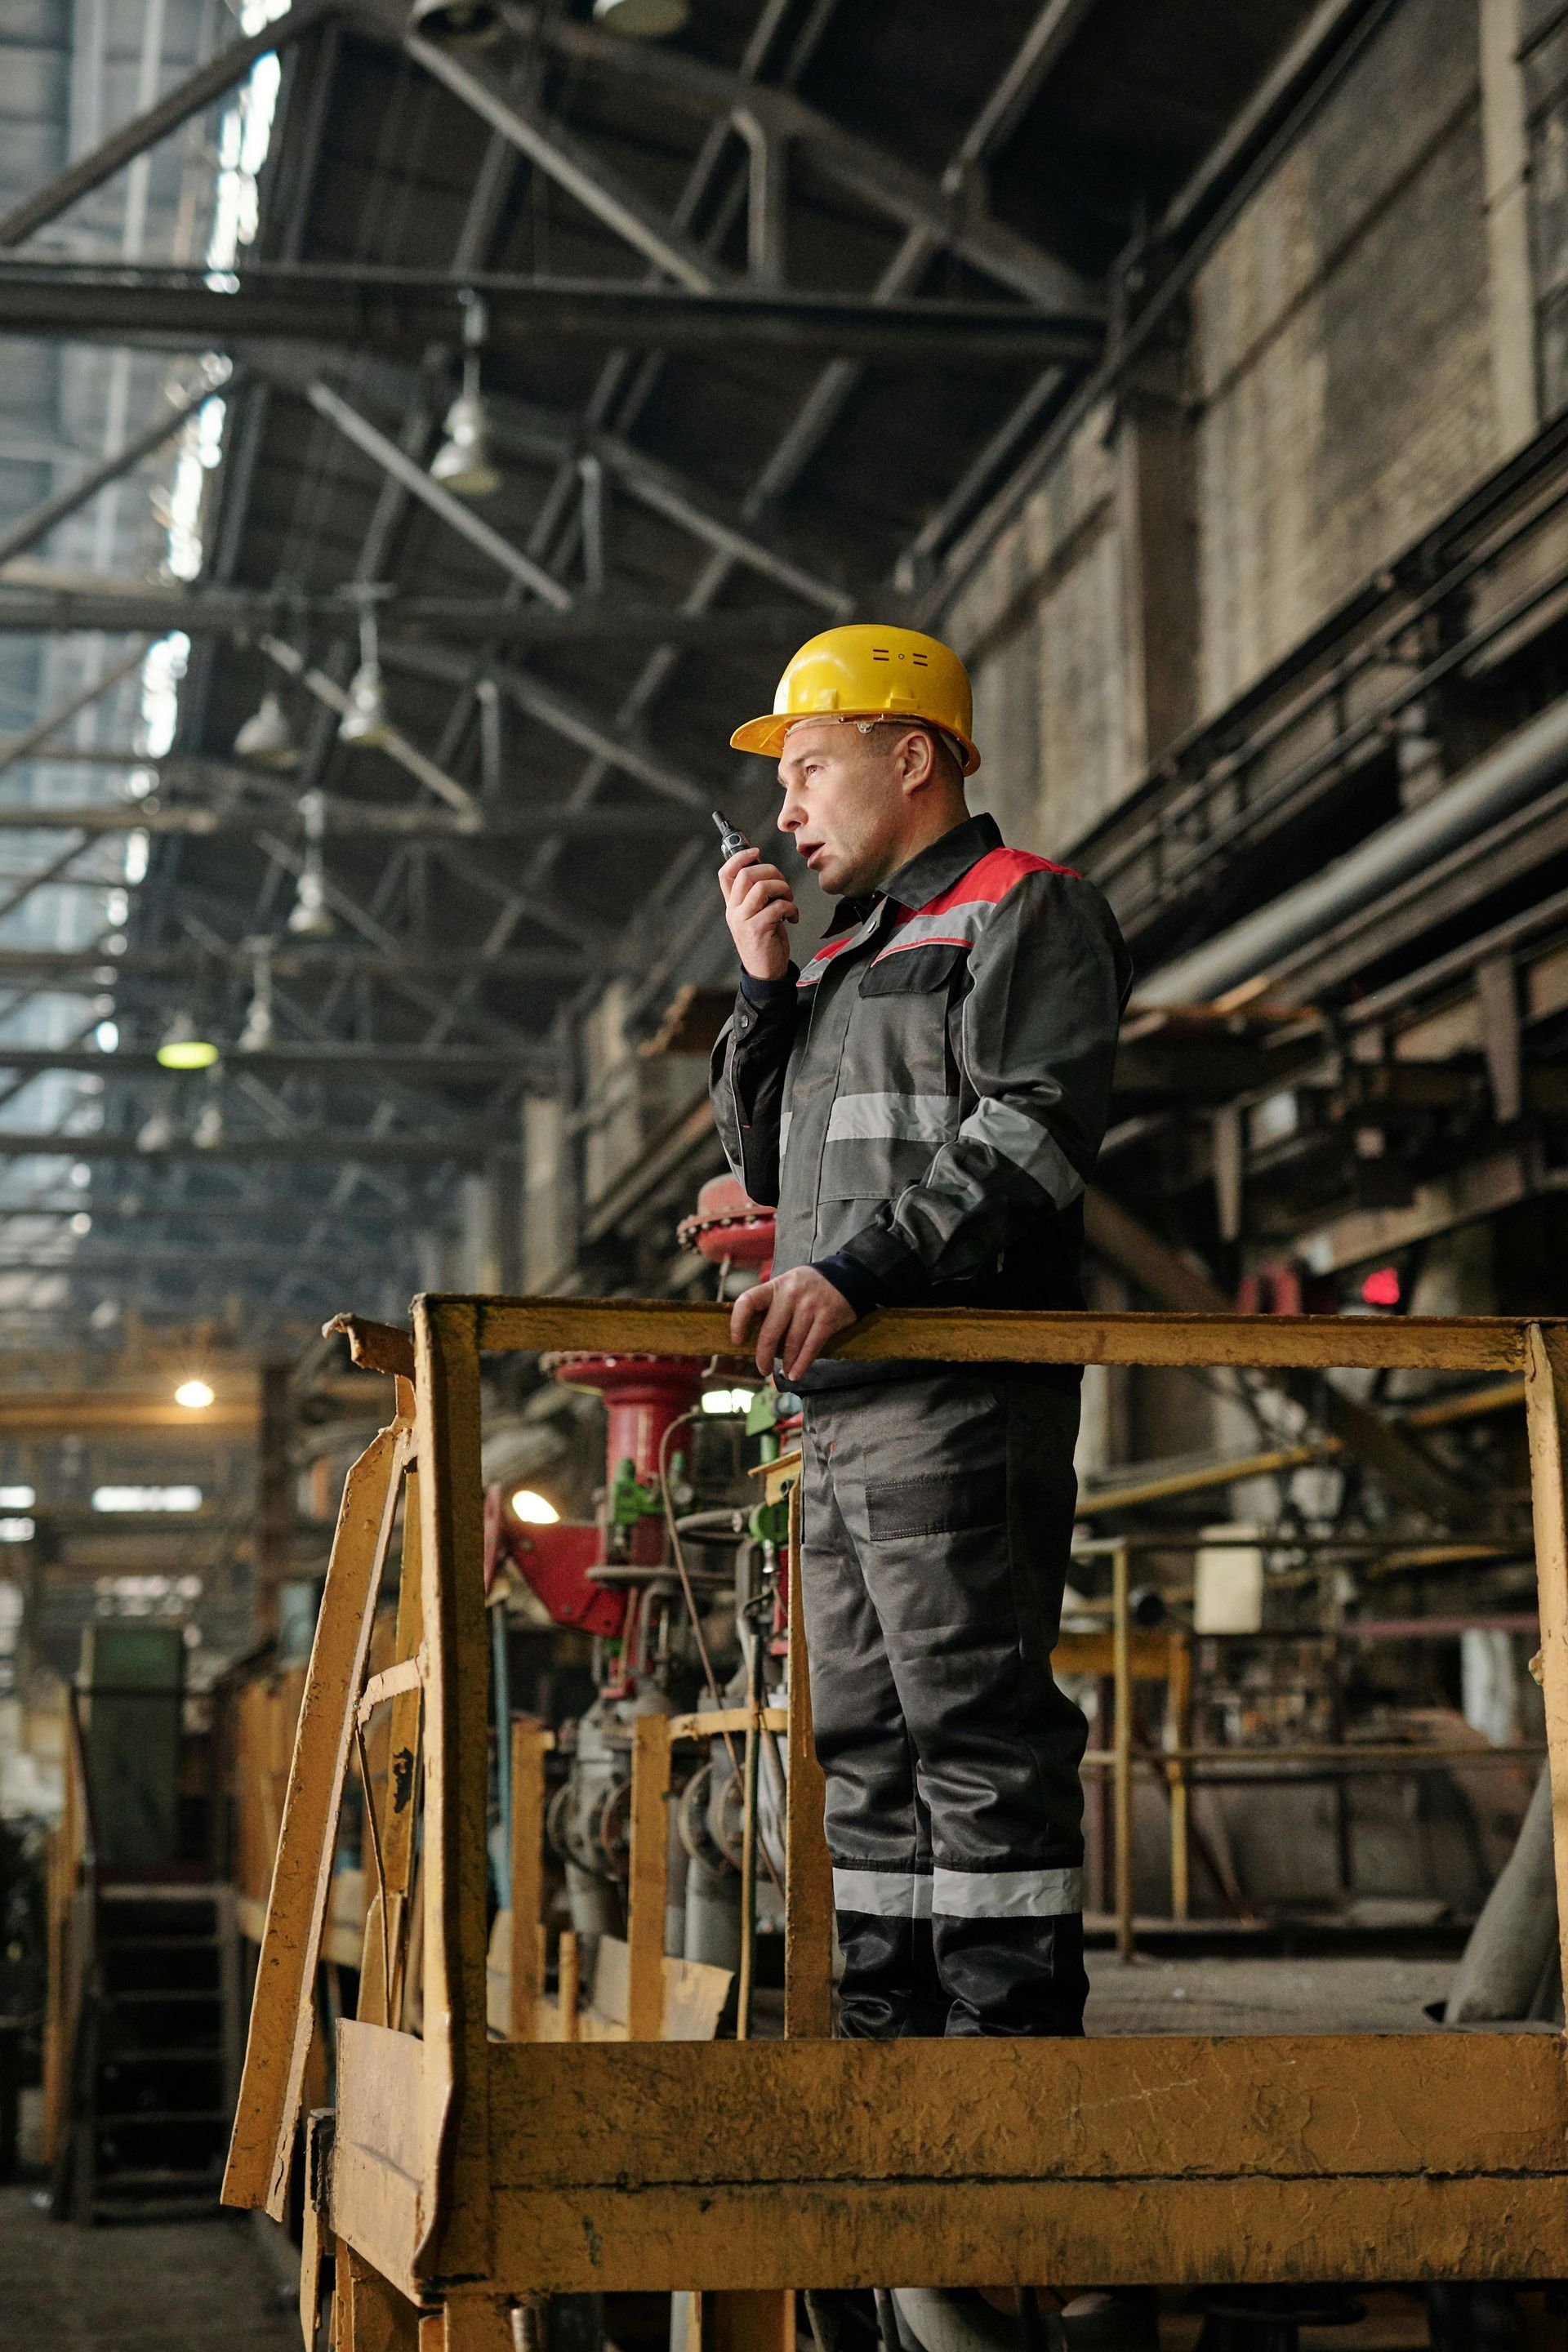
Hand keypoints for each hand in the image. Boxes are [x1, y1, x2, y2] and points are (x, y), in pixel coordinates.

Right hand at [719, 846, 798, 981]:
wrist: (766, 973)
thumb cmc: (765, 941)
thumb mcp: (756, 915)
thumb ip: (757, 896)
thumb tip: (767, 871)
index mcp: (733, 905)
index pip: (726, 874)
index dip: (739, 857)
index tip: (755, 851)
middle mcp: (734, 911)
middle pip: (746, 874)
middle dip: (771, 871)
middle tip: (782, 884)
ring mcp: (743, 920)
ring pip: (762, 887)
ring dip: (783, 889)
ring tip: (789, 900)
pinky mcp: (757, 929)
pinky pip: (777, 906)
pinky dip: (791, 908)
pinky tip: (793, 917)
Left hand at [730, 1266, 857, 1381]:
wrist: (847, 1277)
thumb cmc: (809, 1286)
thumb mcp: (787, 1284)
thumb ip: (772, 1304)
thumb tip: (754, 1336)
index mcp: (775, 1286)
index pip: (748, 1301)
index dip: (738, 1322)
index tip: (737, 1340)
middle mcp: (790, 1294)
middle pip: (770, 1332)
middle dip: (763, 1356)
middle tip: (762, 1369)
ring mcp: (810, 1306)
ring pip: (791, 1343)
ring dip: (785, 1363)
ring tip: (783, 1373)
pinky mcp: (827, 1318)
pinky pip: (811, 1346)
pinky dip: (802, 1364)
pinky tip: (796, 1373)